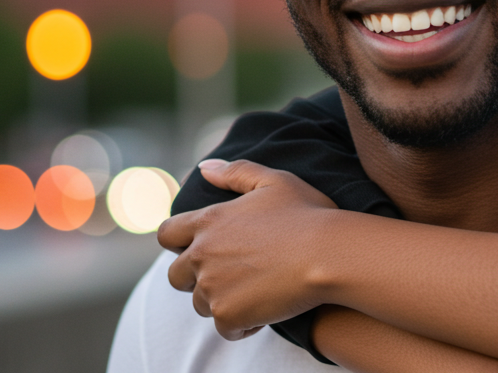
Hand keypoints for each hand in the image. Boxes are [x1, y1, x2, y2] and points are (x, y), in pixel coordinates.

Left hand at [157, 159, 338, 340]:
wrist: (330, 255)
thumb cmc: (308, 214)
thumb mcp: (275, 181)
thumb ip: (236, 172)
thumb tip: (204, 168)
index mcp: (208, 221)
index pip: (167, 235)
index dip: (178, 243)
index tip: (200, 248)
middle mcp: (201, 255)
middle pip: (176, 275)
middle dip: (196, 277)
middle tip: (231, 274)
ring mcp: (212, 288)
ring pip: (201, 303)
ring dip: (221, 300)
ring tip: (255, 291)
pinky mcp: (228, 315)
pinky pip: (226, 328)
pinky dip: (243, 324)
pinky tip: (267, 309)